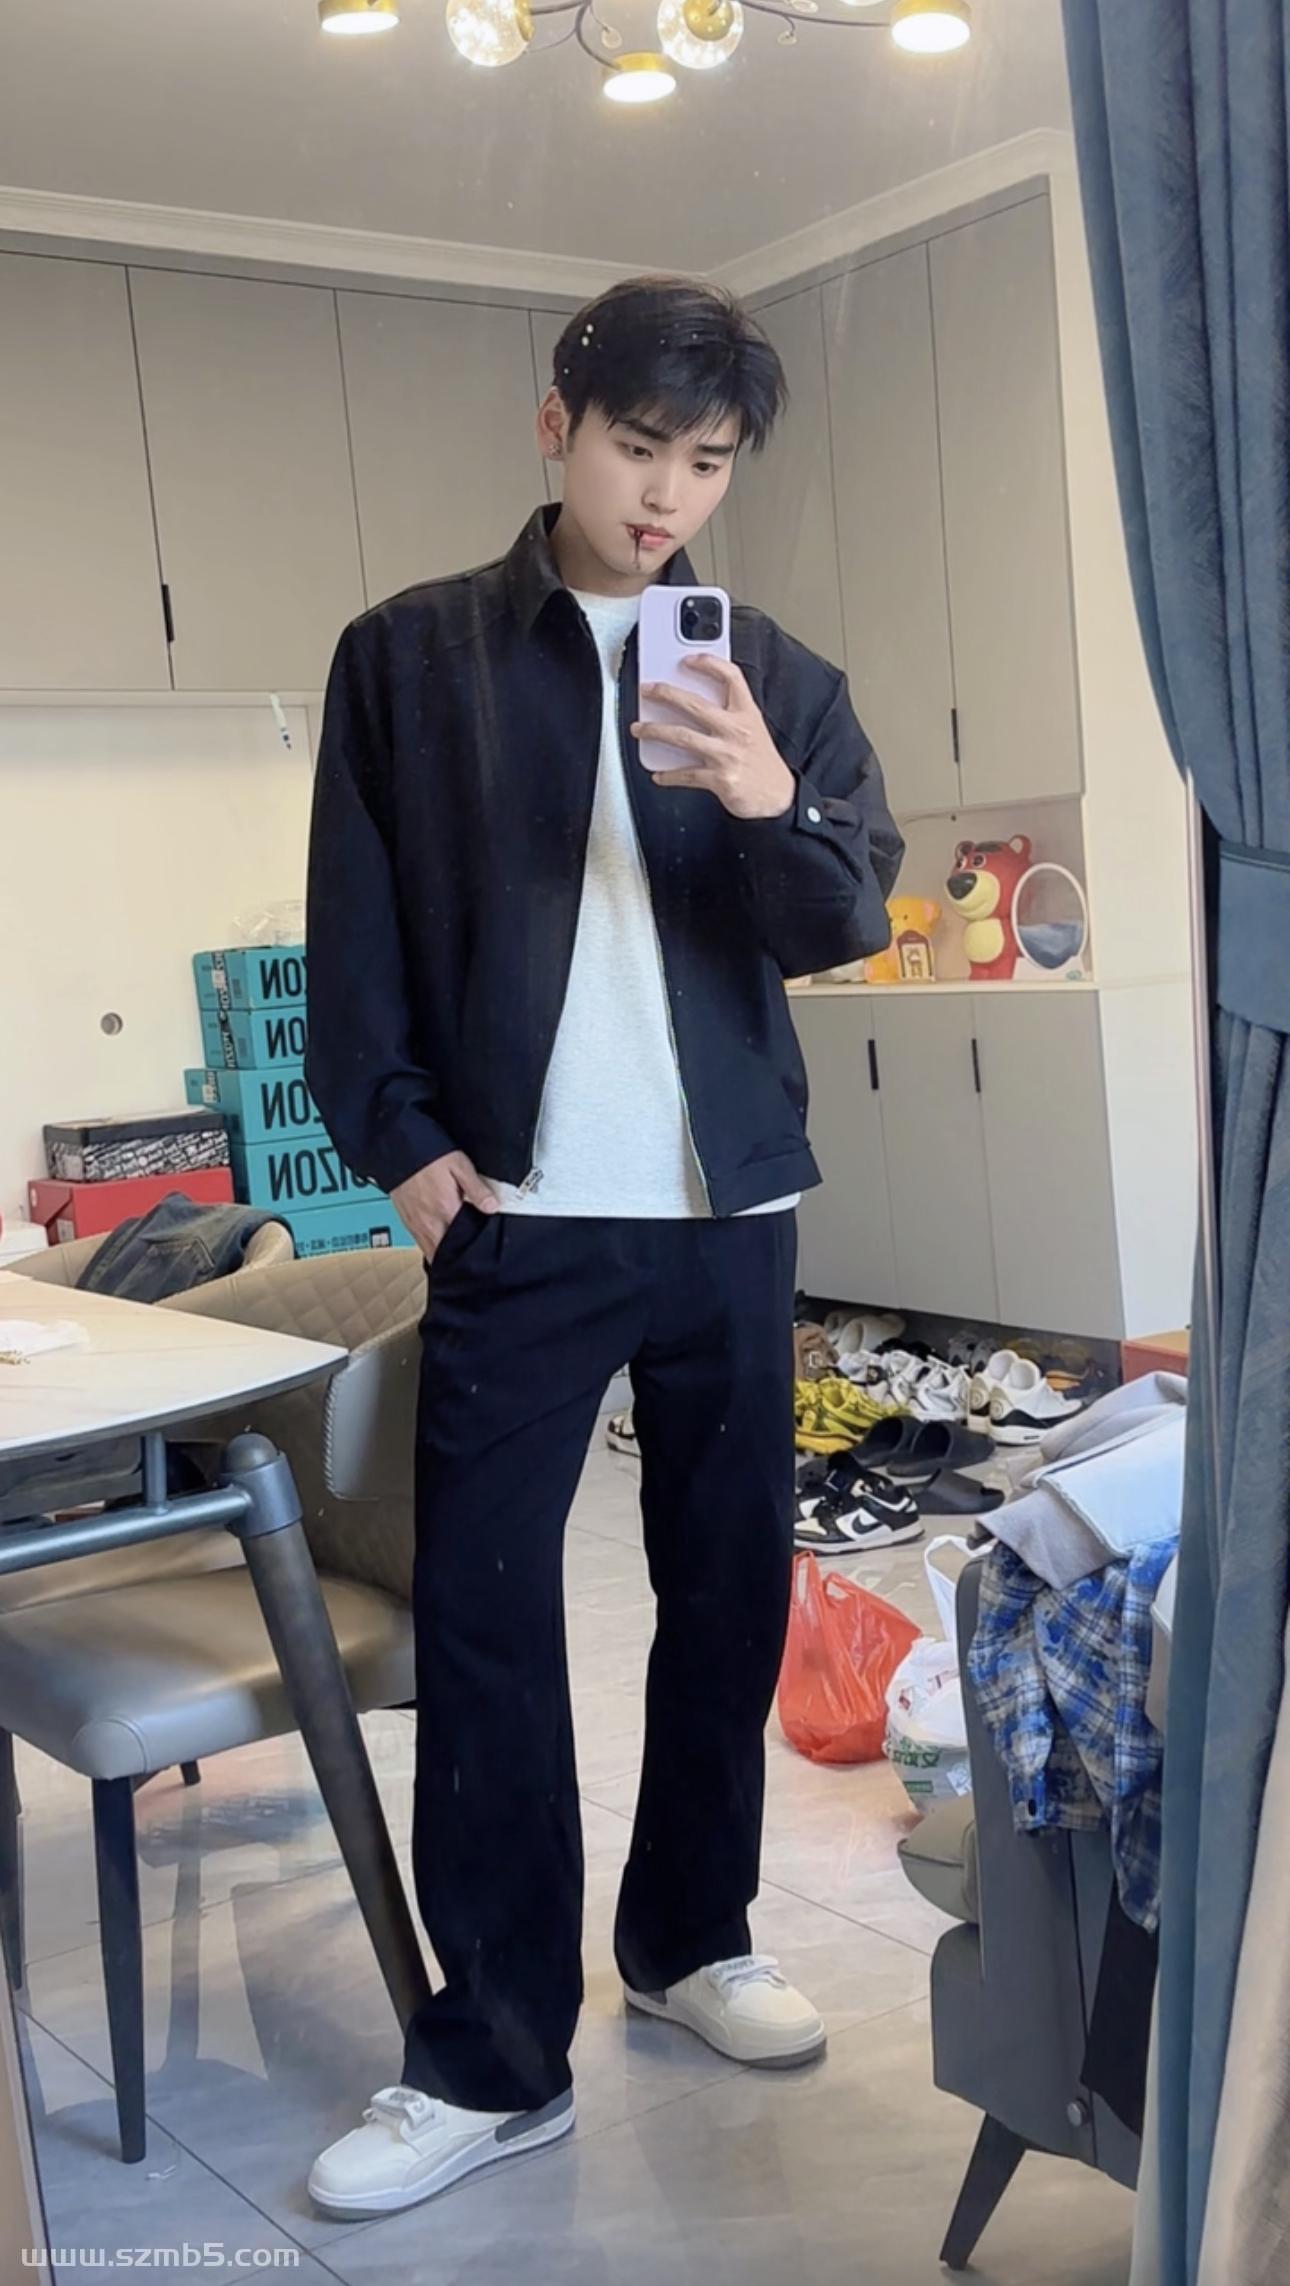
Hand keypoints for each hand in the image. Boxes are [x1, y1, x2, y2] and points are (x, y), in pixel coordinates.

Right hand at [392, 1152, 497, 1261]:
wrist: (399, 1149)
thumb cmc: (430, 1156)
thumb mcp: (460, 1166)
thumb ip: (477, 1189)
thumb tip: (493, 1207)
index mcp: (446, 1210)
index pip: (462, 1243)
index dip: (472, 1250)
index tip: (480, 1252)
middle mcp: (429, 1222)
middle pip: (445, 1254)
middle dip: (457, 1257)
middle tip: (468, 1254)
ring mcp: (415, 1224)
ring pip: (431, 1252)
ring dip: (442, 1253)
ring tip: (455, 1250)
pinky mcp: (406, 1221)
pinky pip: (419, 1243)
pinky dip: (430, 1245)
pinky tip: (439, 1237)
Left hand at [632, 656, 795, 821]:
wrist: (778, 797)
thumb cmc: (761, 762)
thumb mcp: (754, 729)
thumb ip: (730, 713)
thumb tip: (692, 702)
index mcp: (747, 714)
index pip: (731, 677)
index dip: (709, 663)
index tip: (688, 659)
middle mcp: (736, 731)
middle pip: (695, 704)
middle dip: (665, 694)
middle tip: (647, 690)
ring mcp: (727, 755)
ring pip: (682, 736)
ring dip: (654, 731)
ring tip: (639, 729)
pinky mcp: (719, 779)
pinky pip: (686, 774)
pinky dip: (668, 774)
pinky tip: (657, 774)